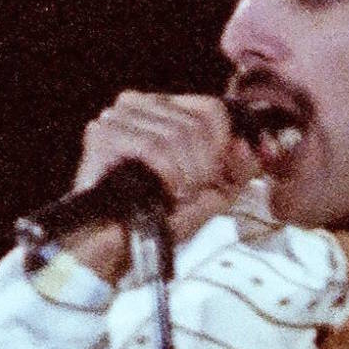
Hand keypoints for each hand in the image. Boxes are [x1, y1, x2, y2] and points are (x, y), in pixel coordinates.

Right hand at [60, 91, 257, 280]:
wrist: (118, 244)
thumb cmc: (160, 216)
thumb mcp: (213, 192)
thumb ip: (239, 168)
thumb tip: (246, 147)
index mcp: (165, 108)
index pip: (211, 109)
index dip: (223, 145)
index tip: (215, 177)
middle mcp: (139, 104)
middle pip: (197, 124)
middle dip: (203, 167)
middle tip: (189, 192)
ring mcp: (117, 116)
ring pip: (177, 135)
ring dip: (184, 175)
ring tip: (174, 194)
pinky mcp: (103, 133)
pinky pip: (153, 146)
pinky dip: (166, 174)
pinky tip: (161, 191)